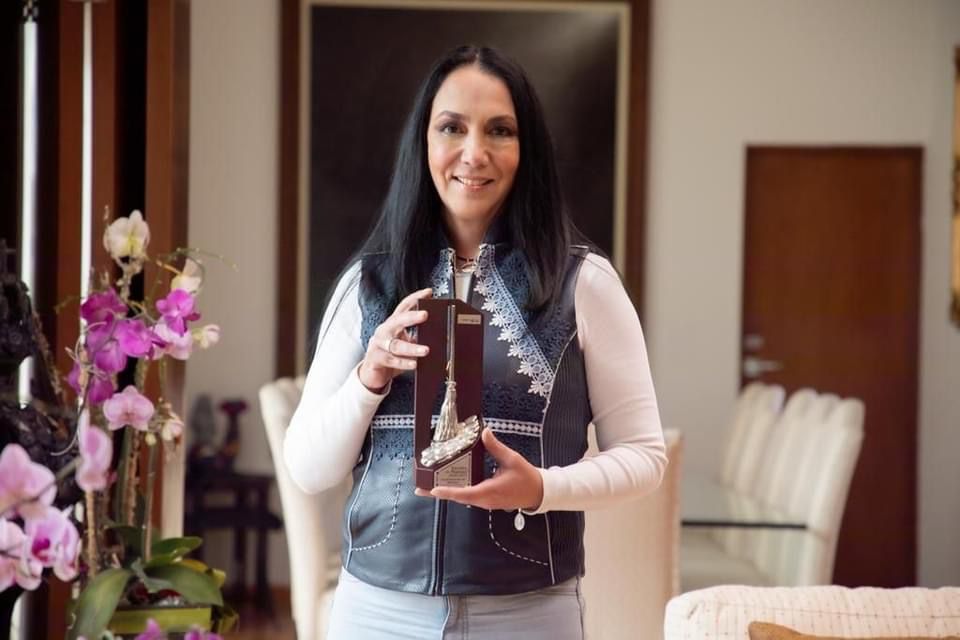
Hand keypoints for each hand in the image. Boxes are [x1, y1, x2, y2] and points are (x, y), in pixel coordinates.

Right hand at [358, 287, 432, 391]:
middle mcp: (385, 331)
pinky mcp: (375, 358)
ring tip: (425, 350)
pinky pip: (390, 360)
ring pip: (396, 344)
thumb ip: (416, 337)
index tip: (428, 293)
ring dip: (412, 348)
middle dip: (411, 317)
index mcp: (393, 324)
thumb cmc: (391, 355)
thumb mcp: (405, 344)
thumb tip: (437, 333)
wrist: (373, 373)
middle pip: (397, 321)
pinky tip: (414, 364)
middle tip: (425, 315)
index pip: (403, 307)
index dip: (415, 298)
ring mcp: (378, 344)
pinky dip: (403, 362)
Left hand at [416, 428, 544, 510]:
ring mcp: (484, 501)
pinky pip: (467, 495)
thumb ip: (496, 447)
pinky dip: (456, 490)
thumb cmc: (526, 477)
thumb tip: (484, 431)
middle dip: (438, 493)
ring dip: (446, 492)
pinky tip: (447, 483)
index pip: (465, 493)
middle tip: (419, 488)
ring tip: (428, 486)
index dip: (448, 492)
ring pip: (461, 497)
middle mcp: (483, 500)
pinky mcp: (486, 499)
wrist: (538, 492)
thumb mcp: (512, 459)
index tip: (433, 490)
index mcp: (489, 492)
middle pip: (457, 497)